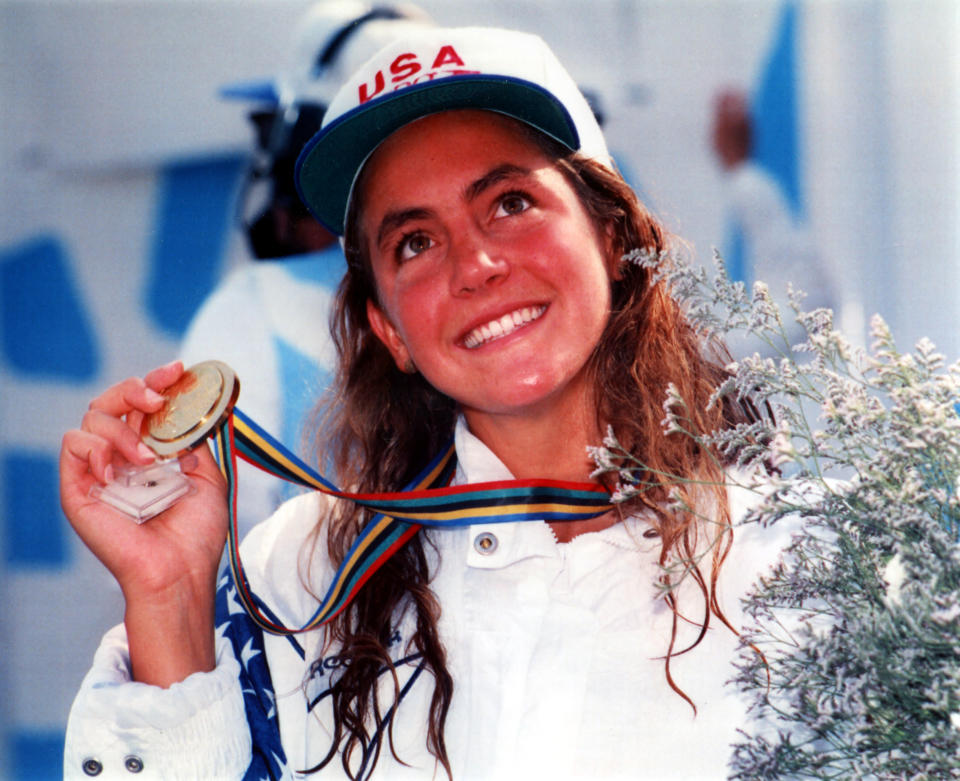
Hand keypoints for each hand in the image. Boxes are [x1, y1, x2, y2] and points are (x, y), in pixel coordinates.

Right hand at [60, 361, 227, 684]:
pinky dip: (97, 448)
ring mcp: (98, 473)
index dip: (156, 381)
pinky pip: (72, 447)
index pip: (142, 406)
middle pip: (111, 403)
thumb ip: (195, 441)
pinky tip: (119, 470)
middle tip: (157, 397)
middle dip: (134, 389)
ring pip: (92, 419)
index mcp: (150, 453)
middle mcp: (121, 458)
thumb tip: (195, 408)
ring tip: (149, 460)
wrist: (181, 571)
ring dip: (124, 430)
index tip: (177, 370)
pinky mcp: (77, 490)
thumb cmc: (196, 534)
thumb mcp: (208, 477)